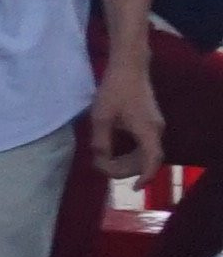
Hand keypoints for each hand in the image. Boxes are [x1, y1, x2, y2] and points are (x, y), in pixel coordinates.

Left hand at [92, 58, 164, 178]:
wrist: (129, 67)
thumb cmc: (114, 90)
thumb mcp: (101, 118)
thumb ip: (101, 142)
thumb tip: (100, 160)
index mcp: (147, 131)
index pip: (152, 161)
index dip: (145, 178)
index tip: (133, 189)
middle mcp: (156, 131)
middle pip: (147, 160)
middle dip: (125, 169)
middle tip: (101, 167)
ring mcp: (155, 126)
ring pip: (145, 154)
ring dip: (127, 162)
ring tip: (103, 161)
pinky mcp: (150, 122)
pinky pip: (144, 145)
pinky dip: (130, 153)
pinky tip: (113, 152)